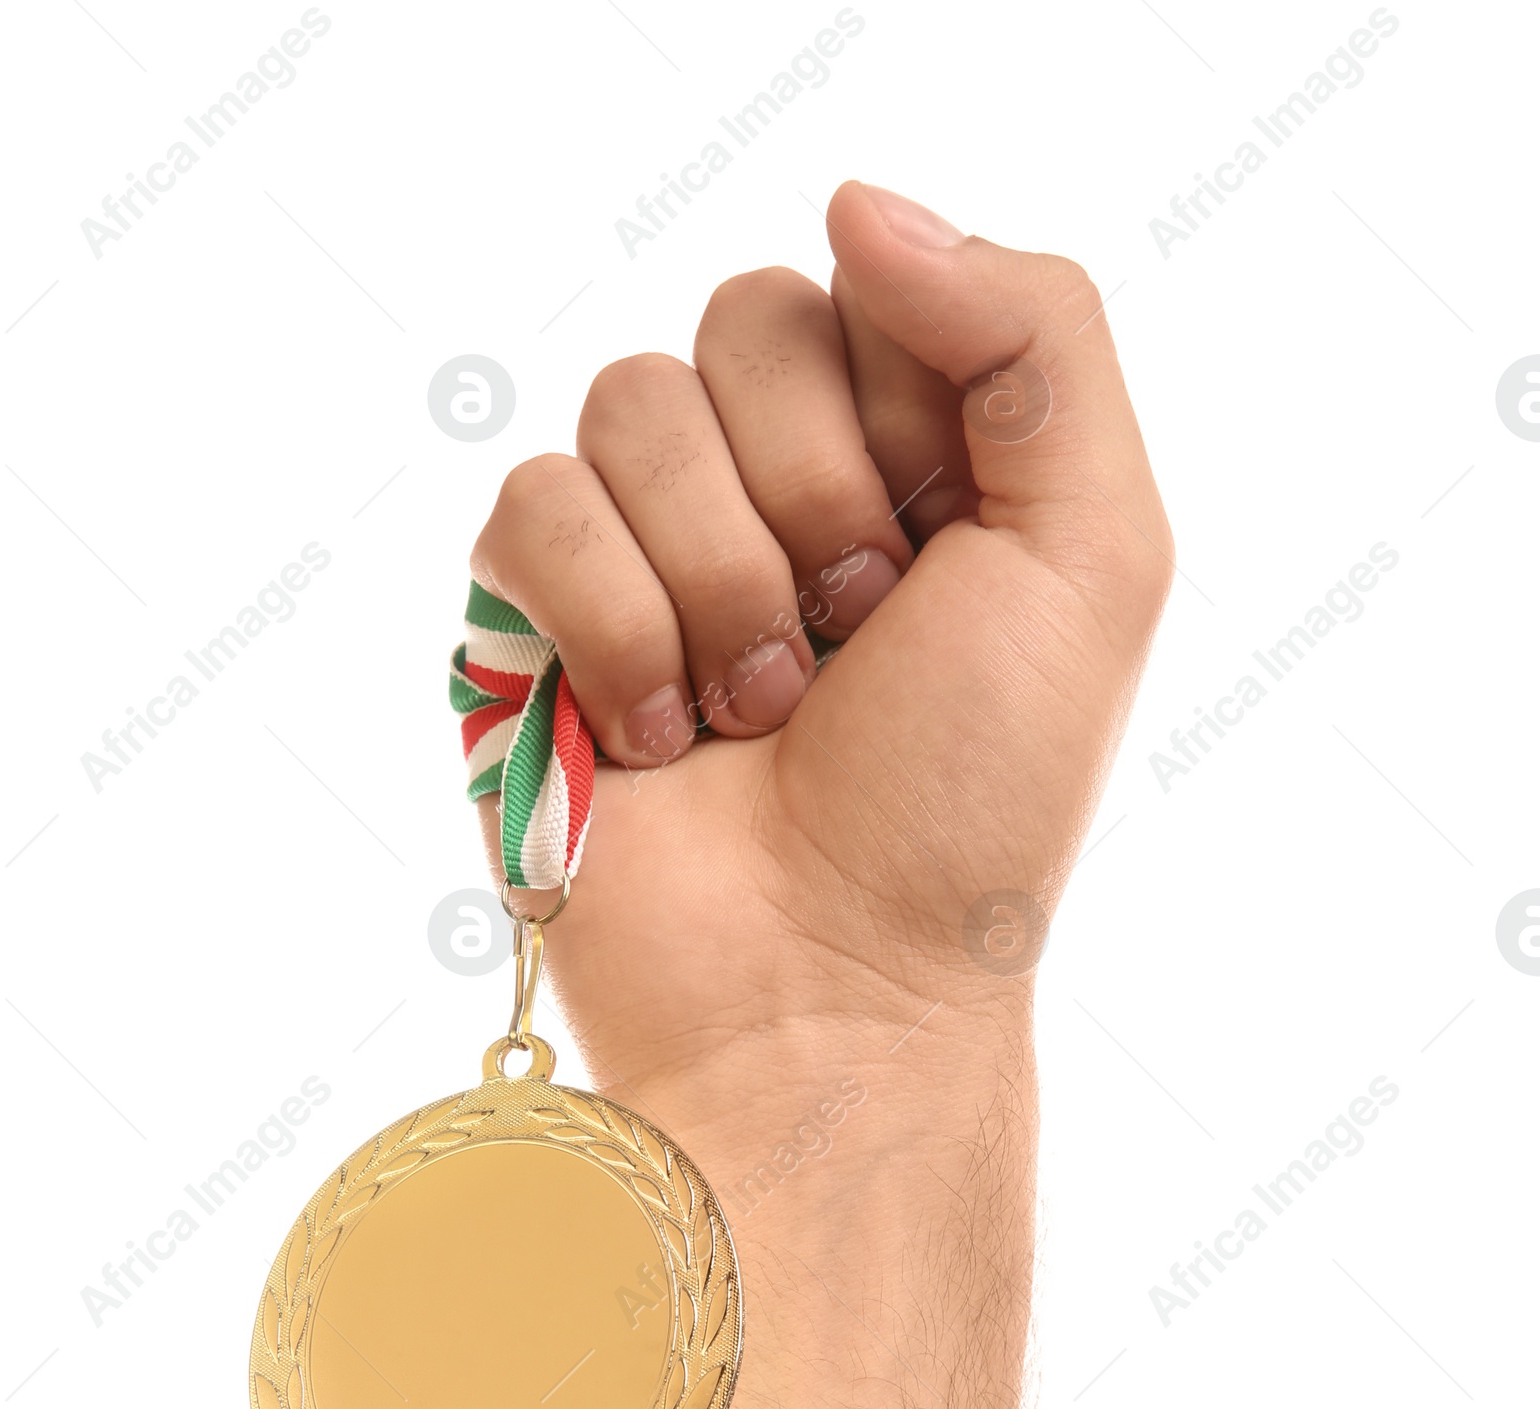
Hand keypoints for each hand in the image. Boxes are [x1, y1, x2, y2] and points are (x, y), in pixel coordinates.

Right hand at [470, 181, 1170, 1142]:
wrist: (832, 994)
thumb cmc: (971, 808)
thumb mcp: (1093, 554)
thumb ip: (1033, 332)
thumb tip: (857, 198)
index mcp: (912, 454)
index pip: (869, 285)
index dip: (908, 423)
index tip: (937, 570)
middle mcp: (772, 483)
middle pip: (742, 320)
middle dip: (816, 506)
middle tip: (847, 652)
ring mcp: (643, 547)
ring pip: (629, 403)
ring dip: (720, 587)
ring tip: (760, 716)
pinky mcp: (530, 620)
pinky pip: (532, 506)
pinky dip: (615, 633)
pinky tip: (664, 741)